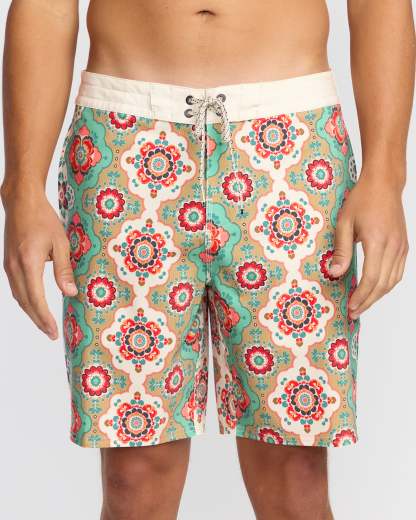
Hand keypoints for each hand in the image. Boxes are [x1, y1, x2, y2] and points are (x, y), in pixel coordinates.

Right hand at [2, 189, 77, 339]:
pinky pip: (16, 287)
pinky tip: (34, 305)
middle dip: (38, 320)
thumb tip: (70, 293)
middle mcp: (14, 268)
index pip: (36, 299)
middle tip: (51, 334)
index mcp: (28, 263)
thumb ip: (64, 270)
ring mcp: (8, 266)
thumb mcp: (60, 243)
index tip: (53, 331)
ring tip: (44, 324)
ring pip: (19, 297)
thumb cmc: (44, 219)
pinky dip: (25, 300)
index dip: (44, 317)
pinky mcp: (8, 263)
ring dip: (31, 312)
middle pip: (25, 302)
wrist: (21, 203)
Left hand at [328, 170, 407, 319]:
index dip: (361, 296)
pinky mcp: (404, 246)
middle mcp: (393, 246)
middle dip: (368, 301)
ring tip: (362, 304)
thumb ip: (340, 250)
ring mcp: (401, 247)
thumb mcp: (344, 223)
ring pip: (392, 281)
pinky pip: (397, 272)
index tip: (350, 307)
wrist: (383, 184)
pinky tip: (375, 289)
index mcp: (377, 241)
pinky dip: (387, 285)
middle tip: (354, 312)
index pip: (371, 278)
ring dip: (378, 296)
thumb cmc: (362, 200)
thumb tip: (334, 274)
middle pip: (383, 284)